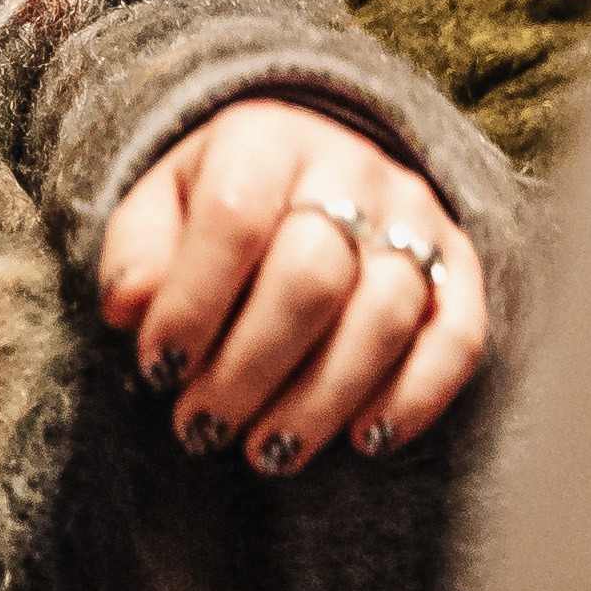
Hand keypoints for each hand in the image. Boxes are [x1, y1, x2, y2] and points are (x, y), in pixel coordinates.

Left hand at [91, 97, 487, 475]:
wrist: (311, 166)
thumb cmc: (219, 202)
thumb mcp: (158, 209)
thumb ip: (136, 255)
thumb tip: (130, 309)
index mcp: (264, 138)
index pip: (233, 218)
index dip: (192, 303)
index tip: (157, 368)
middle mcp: (351, 166)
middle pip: (313, 275)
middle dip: (250, 368)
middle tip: (202, 428)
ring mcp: (414, 215)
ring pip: (385, 315)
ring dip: (322, 400)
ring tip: (266, 451)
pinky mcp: (459, 264)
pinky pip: (458, 336)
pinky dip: (414, 398)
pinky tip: (364, 440)